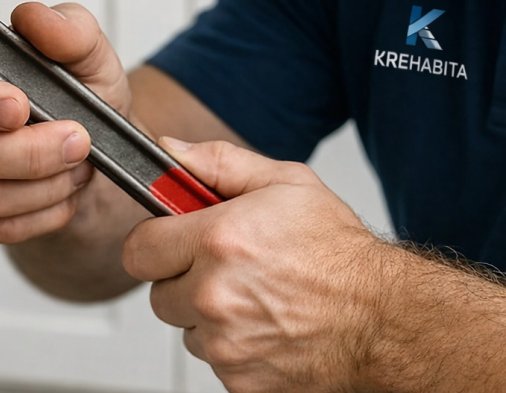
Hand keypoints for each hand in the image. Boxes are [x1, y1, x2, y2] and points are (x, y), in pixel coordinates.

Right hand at [0, 2, 131, 243]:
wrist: (97, 152)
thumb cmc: (83, 98)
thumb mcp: (90, 57)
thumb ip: (68, 30)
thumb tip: (35, 18)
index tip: (20, 104)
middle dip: (31, 151)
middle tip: (77, 139)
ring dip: (45, 183)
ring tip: (76, 164)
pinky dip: (44, 211)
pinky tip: (62, 189)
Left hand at [123, 138, 382, 392]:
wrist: (385, 319)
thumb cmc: (338, 252)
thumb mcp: (285, 182)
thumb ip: (218, 163)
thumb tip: (170, 154)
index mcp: (219, 241)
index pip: (139, 249)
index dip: (156, 241)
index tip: (172, 240)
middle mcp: (215, 296)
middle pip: (158, 293)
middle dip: (182, 278)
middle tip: (222, 267)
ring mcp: (227, 344)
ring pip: (185, 327)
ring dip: (206, 314)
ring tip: (252, 296)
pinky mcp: (240, 382)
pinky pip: (213, 359)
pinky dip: (231, 345)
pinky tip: (264, 324)